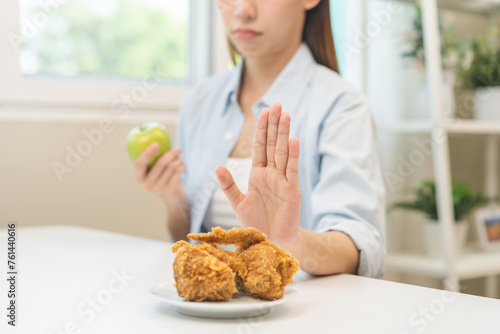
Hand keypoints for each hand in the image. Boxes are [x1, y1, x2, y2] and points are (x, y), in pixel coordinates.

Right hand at [134, 143, 186, 204]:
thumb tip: (124, 143)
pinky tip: (182, 165)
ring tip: (180, 158)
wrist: (173, 197)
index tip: (156, 143)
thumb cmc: (160, 177)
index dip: (147, 153)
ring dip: (178, 160)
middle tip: (178, 149)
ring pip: (171, 167)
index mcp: (139, 176)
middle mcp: (147, 184)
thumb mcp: (149, 168)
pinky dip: (182, 166)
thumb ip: (141, 156)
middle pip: (160, 164)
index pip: (139, 164)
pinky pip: (178, 172)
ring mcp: (158, 189)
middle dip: (171, 153)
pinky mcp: (169, 190)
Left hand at [216, 102, 301, 247]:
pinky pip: (292, 171)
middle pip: (272, 144)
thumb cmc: (256, 224)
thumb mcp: (238, 203)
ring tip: (285, 115)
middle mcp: (271, 174)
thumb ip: (228, 186)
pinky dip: (293, 156)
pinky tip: (294, 140)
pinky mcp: (292, 191)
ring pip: (283, 152)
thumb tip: (217, 167)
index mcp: (258, 174)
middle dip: (273, 124)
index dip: (261, 129)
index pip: (259, 147)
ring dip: (284, 134)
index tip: (262, 111)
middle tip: (276, 104)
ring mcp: (283, 181)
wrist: (271, 243)